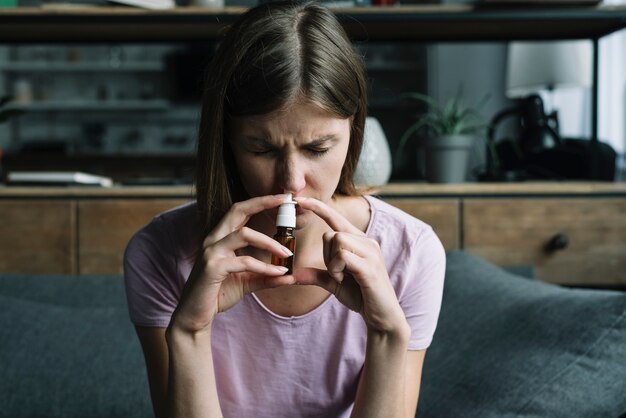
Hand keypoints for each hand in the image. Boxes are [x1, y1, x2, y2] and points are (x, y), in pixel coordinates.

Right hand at [170, 195, 295, 333]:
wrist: (195, 316)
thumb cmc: (218, 294)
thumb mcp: (247, 282)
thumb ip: (267, 276)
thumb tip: (291, 276)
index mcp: (220, 237)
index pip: (240, 210)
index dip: (261, 201)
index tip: (283, 197)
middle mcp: (213, 239)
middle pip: (238, 210)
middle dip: (263, 202)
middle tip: (287, 202)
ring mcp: (211, 252)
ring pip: (244, 234)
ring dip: (269, 242)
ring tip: (287, 253)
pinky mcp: (212, 267)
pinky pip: (244, 261)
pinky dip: (264, 267)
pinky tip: (278, 273)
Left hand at [293, 197, 406, 333]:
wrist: (382, 316)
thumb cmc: (360, 296)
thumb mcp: (333, 283)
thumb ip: (315, 275)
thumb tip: (292, 274)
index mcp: (359, 241)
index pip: (336, 217)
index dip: (317, 207)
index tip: (299, 199)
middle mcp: (367, 241)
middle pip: (331, 233)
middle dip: (326, 255)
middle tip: (336, 274)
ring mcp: (371, 252)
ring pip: (337, 240)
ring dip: (331, 263)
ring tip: (341, 277)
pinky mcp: (370, 266)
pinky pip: (342, 256)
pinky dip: (336, 269)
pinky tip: (342, 280)